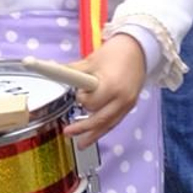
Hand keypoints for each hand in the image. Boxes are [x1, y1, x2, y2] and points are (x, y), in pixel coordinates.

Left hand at [68, 34, 146, 150]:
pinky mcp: (130, 106)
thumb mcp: (92, 60)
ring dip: (93, 134)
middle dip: (83, 127)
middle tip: (68, 131)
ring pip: (108, 124)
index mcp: (112, 85)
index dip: (81, 99)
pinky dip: (104, 127)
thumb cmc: (116, 53)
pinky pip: (115, 121)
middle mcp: (122, 98)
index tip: (77, 94)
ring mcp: (128, 104)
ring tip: (81, 143)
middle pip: (99, 120)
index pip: (91, 102)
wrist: (139, 48)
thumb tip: (53, 72)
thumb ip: (72, 70)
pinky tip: (95, 134)